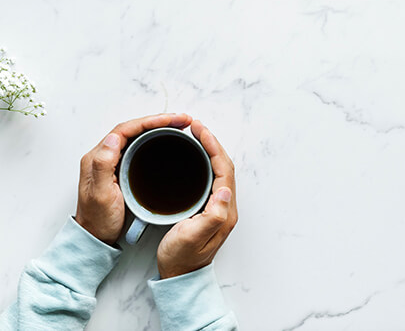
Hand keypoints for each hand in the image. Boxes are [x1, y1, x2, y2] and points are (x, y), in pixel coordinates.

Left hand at [74, 113, 192, 243]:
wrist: (96, 238)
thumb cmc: (98, 220)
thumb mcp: (100, 194)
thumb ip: (103, 165)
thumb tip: (112, 138)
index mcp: (97, 157)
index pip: (125, 129)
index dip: (150, 121)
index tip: (171, 120)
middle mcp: (104, 155)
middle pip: (133, 129)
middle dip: (158, 120)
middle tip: (182, 120)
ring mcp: (113, 162)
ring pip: (137, 136)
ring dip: (158, 128)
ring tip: (179, 126)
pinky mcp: (121, 169)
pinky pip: (139, 147)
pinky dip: (155, 140)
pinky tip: (167, 141)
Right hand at [157, 120, 237, 278]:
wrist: (179, 277)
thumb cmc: (181, 259)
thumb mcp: (193, 238)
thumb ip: (212, 216)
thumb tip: (225, 190)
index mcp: (224, 211)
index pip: (224, 170)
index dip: (213, 147)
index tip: (199, 130)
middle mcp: (226, 207)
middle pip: (224, 166)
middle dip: (212, 143)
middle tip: (196, 126)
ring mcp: (219, 208)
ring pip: (218, 170)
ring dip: (209, 150)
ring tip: (195, 135)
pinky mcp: (209, 209)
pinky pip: (211, 178)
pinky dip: (204, 162)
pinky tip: (193, 157)